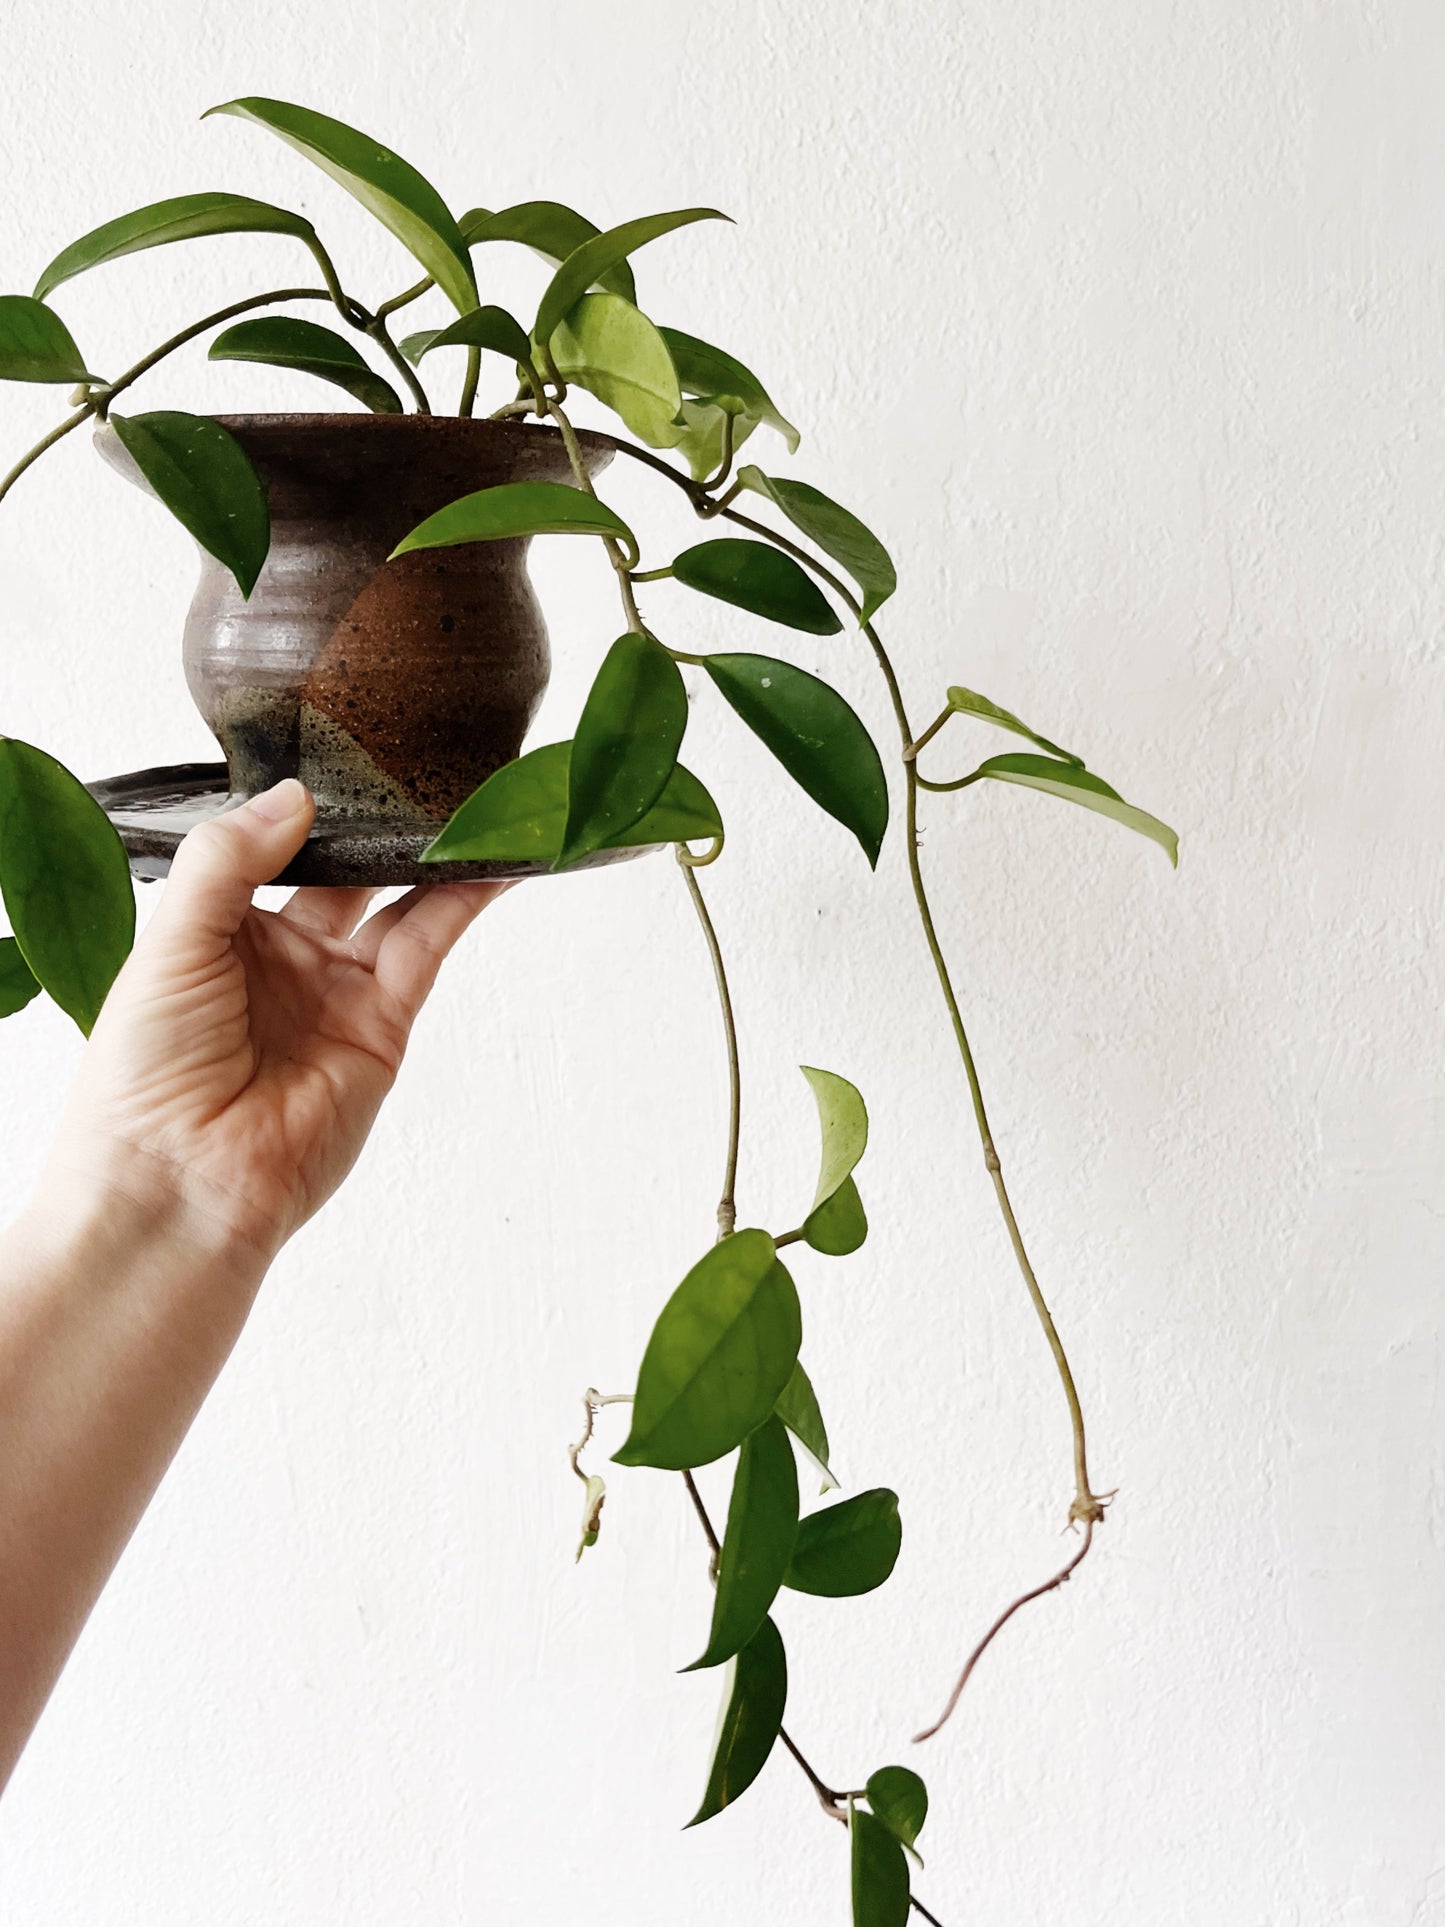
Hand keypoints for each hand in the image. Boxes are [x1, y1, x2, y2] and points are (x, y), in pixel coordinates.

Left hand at [37, 779, 503, 1267]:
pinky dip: (462, 900)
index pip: (269, 848)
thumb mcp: (171, 941)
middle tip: (417, 760)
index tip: (339, 748)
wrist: (180, 1184)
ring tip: (473, 794)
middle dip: (378, 823)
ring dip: (434, 854)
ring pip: (398, 903)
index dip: (303, 805)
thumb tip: (294, 796)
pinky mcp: (383, 1026)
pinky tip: (489, 856)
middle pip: (344, 871)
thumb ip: (228, 861)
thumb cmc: (145, 1077)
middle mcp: (281, 959)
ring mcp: (336, 992)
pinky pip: (429, 947)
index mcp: (216, 932)